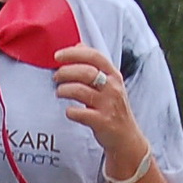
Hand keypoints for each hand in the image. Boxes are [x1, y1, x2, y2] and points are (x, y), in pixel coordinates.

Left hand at [54, 43, 147, 175]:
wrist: (126, 137)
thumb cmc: (113, 108)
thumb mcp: (109, 83)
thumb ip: (94, 65)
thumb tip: (78, 45)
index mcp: (114, 75)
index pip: (94, 56)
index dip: (74, 53)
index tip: (57, 56)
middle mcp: (113, 88)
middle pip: (85, 72)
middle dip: (65, 72)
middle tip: (56, 77)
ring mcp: (108, 105)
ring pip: (80, 91)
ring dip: (64, 90)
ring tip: (59, 92)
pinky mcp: (102, 122)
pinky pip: (79, 113)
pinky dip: (70, 111)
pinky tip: (69, 111)